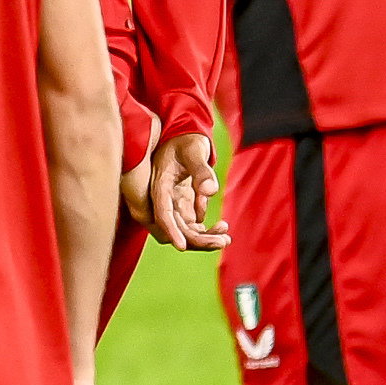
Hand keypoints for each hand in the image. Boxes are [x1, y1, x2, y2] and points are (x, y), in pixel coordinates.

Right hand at [143, 129, 220, 249]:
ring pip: (184, 231)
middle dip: (196, 240)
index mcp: (160, 186)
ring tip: (225, 238)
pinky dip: (205, 231)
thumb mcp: (194, 150)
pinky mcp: (182, 206)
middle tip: (222, 241)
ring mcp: (173, 205)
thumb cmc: (186, 141)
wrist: (183, 137)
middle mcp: (163, 199)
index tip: (183, 246)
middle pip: (175, 228)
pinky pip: (191, 226)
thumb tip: (211, 191)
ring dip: (203, 239)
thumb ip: (202, 170)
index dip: (171, 231)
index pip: (162, 213)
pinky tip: (222, 226)